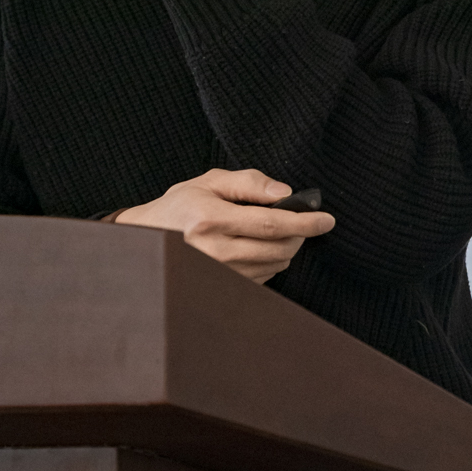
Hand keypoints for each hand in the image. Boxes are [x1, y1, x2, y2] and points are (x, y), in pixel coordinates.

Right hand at [115, 168, 335, 282]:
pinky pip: (263, 279)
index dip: (304, 223)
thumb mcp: (209, 182)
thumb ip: (249, 183)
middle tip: (298, 221)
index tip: (326, 220)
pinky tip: (257, 248)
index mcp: (210, 219)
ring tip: (269, 232)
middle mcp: (213, 251)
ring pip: (274, 265)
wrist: (146, 241)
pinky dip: (270, 262)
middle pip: (278, 248)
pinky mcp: (221, 288)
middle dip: (298, 234)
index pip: (270, 224)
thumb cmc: (179, 207)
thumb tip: (284, 193)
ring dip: (284, 248)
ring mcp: (217, 274)